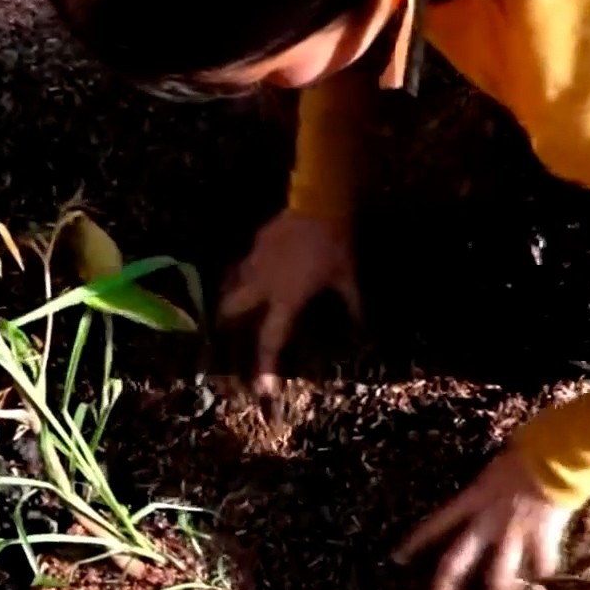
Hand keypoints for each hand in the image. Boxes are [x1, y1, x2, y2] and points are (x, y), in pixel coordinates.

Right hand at [218, 211, 361, 393]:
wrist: (320, 200)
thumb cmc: (335, 244)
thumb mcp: (347, 277)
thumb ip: (353, 304)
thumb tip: (363, 327)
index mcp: (286, 299)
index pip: (271, 340)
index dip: (266, 367)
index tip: (261, 389)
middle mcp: (263, 284)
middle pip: (232, 309)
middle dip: (227, 322)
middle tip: (226, 331)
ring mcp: (256, 260)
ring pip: (233, 283)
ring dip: (233, 294)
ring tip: (236, 299)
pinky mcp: (257, 241)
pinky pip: (247, 260)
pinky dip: (250, 268)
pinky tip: (259, 265)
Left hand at [393, 450, 572, 589]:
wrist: (553, 458)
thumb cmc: (525, 454)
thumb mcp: (495, 470)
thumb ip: (487, 488)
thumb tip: (487, 489)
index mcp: (473, 499)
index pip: (437, 523)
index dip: (416, 542)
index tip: (397, 558)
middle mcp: (488, 522)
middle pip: (457, 560)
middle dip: (444, 586)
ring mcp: (513, 533)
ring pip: (499, 574)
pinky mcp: (541, 539)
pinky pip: (541, 564)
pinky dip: (542, 571)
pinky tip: (543, 578)